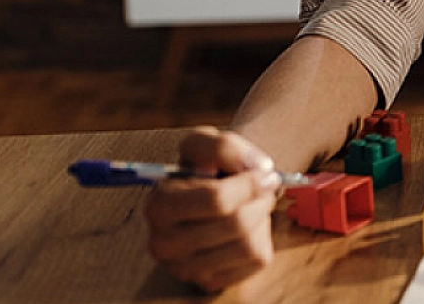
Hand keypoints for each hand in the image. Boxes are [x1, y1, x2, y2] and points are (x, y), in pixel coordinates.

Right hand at [144, 126, 283, 290]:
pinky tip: (250, 227)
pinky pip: (256, 261)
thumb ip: (224, 145)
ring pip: (248, 245)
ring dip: (263, 218)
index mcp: (159, 206)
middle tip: (263, 188)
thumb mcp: (207, 141)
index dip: (250, 183)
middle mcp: (164, 243)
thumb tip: (255, 168)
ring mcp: (185, 268)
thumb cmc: (210, 166)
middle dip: (260, 200)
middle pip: (236, 224)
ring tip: (254, 205)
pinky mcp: (209, 281)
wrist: (215, 190)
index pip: (216, 200)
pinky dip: (264, 238)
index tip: (264, 173)